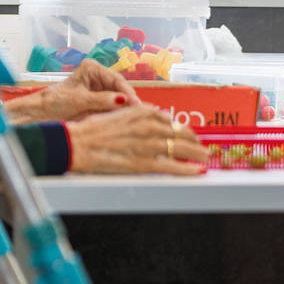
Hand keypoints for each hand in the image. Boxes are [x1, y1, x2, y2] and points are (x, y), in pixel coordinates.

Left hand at [5, 58, 141, 123]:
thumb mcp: (78, 101)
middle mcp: (98, 77)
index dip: (127, 92)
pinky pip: (112, 108)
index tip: (136, 104)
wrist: (39, 114)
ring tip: (135, 119)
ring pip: (118, 99)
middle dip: (129, 102)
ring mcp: (99, 90)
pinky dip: (118, 115)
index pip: (116, 79)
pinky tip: (125, 121)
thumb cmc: (54, 102)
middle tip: (139, 114)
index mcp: (92, 69)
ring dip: (125, 109)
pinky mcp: (98, 103)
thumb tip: (122, 100)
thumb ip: (100, 100)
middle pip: (120, 89)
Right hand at [66, 105, 206, 174]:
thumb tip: (153, 117)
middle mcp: (150, 125)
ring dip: (197, 154)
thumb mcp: (118, 113)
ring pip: (182, 149)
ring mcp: (149, 144)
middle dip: (194, 141)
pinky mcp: (144, 163)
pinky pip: (172, 167)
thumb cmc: (93, 129)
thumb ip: (137, 116)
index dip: (182, 129)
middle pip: (180, 133)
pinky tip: (198, 171)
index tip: (187, 134)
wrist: (78, 143)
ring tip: (205, 158)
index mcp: (143, 111)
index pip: (170, 120)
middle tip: (201, 146)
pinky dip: (188, 170)